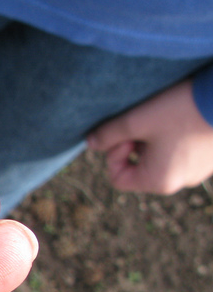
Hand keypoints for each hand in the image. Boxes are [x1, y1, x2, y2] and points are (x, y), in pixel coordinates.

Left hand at [88, 79, 212, 194]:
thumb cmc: (183, 110)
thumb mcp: (137, 120)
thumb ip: (109, 134)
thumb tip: (90, 143)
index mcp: (158, 181)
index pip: (118, 178)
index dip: (114, 155)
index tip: (125, 134)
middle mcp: (180, 182)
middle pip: (140, 167)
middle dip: (136, 144)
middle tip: (145, 121)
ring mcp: (199, 170)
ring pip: (161, 157)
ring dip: (155, 138)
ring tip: (166, 117)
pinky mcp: (211, 156)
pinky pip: (183, 151)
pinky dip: (175, 136)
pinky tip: (183, 116)